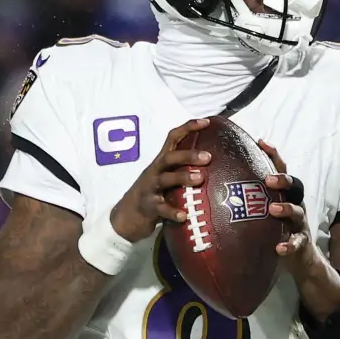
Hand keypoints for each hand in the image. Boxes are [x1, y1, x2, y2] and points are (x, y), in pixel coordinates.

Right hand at [110, 118, 212, 242]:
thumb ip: (182, 170)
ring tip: (200, 179)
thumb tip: (214, 166)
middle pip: (169, 158)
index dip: (188, 128)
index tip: (206, 122)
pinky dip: (173, 212)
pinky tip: (184, 215)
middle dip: (188, 155)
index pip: (172, 138)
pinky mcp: (148, 207)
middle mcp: (154, 172)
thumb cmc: (153, 194)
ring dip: (183, 177)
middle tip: (208, 157)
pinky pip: (161, 208)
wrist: (126, 216)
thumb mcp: (165, 178)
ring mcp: (150, 189)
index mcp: (160, 162)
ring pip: (165, 179)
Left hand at [258, 140, 322, 276]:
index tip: (261, 142)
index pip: (281, 169)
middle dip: (282, 180)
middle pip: (294, 185)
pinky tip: (280, 248)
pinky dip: (289, 245)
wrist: (299, 257)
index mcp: (284, 193)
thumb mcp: (263, 210)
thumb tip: (214, 182)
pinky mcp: (302, 242)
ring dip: (286, 208)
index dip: (273, 155)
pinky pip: (297, 242)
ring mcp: (299, 223)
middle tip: (268, 179)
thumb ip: (248, 197)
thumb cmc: (274, 228)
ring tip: (272, 210)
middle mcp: (295, 203)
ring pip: (297, 211)